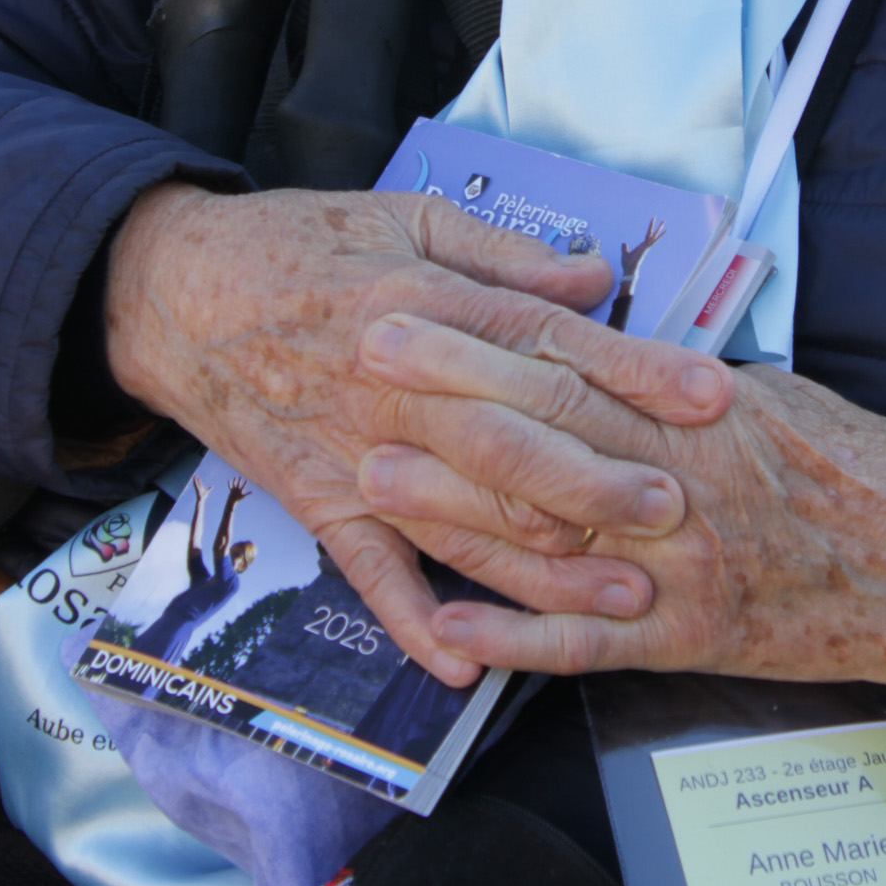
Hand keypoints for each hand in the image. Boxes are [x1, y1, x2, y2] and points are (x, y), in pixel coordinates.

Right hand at [104, 182, 734, 686]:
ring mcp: (359, 454)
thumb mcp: (407, 216)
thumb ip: (506, 253)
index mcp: (431, 303)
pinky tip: (471, 669)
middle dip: (605, 484)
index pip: (552, 343)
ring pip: (466, 523)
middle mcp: (402, 386)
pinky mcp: (320, 503)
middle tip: (681, 512)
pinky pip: (372, 577)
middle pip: (519, 444)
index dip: (638, 372)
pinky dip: (417, 626)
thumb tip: (596, 279)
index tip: (711, 397)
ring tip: (623, 599)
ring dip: (547, 569)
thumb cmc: (300, 245)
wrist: (175, 292)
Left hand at [353, 320, 885, 705]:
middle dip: (447, 396)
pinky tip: (445, 626)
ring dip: (455, 510)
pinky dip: (512, 636)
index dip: (483, 337)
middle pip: (544, 433)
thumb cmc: (855, 471)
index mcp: (697, 414)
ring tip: (373, 477)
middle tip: (365, 361)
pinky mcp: (685, 641)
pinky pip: (583, 644)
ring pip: (549, 536)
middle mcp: (679, 486)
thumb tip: (602, 343)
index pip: (571, 364)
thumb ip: (677, 380)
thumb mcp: (771, 396)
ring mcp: (676, 569)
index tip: (414, 304)